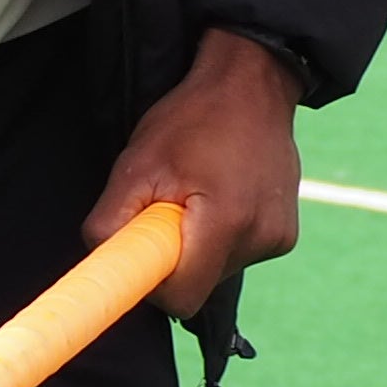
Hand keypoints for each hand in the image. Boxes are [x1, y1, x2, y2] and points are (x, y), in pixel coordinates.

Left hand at [84, 28, 302, 317]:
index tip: (143, 257)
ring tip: (196, 195)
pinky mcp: (285, 234)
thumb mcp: (136, 164)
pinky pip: (238, 253)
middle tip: (166, 212)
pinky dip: (221, 236)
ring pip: (217, 270)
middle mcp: (262, 237)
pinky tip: (220, 197)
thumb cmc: (191, 119)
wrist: (250, 86)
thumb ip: (111, 221)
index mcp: (227, 223)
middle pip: (199, 286)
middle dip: (175, 260)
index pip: (183, 299)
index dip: (155, 286)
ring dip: (198, 245)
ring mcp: (279, 237)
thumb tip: (101, 262)